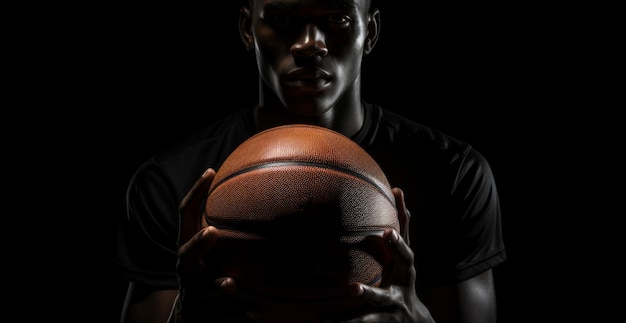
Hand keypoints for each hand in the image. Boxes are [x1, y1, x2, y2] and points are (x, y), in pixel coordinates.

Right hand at [173, 168, 257, 321]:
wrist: (191, 315)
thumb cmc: (210, 272)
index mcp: (189, 246)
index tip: (211, 172)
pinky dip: (238, 314)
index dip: (195, 193)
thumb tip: (268, 192)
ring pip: (201, 290)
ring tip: (230, 284)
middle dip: (198, 244)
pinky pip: (220, 316)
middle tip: (213, 233)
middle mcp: (186, 268)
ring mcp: (191, 293)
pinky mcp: (199, 315)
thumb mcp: (212, 251)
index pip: (186, 214)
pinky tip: (257, 313)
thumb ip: (229, 230)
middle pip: (185, 254)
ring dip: (216, 285)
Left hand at [341, 188, 433, 322]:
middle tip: (388, 232)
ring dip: (368, 292)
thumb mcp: (400, 258)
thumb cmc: (401, 282)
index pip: (405, 236)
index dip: (403, 216)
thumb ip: (397, 232)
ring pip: (382, 298)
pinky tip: (326, 321)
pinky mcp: (385, 321)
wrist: (414, 322)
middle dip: (398, 246)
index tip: (398, 198)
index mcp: (405, 265)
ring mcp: (396, 303)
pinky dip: (346, 322)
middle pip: (406, 261)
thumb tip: (398, 190)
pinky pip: (365, 321)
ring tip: (353, 288)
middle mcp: (404, 281)